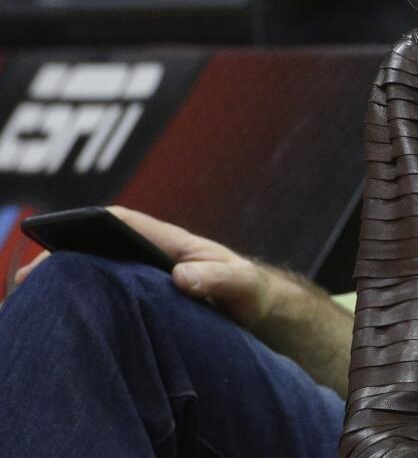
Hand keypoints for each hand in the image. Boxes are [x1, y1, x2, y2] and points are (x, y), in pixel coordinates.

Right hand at [15, 206, 277, 326]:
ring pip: (97, 275)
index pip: (125, 223)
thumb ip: (218, 278)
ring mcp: (142, 280)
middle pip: (100, 248)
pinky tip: (58, 323)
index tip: (63, 235)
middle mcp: (150, 258)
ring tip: (32, 303)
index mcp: (171, 243)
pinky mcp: (139, 303)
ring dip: (67, 283)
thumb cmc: (248, 292)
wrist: (257, 314)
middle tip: (30, 277)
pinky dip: (81, 305)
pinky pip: (104, 299)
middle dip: (64, 257)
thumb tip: (181, 277)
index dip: (92, 224)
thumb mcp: (242, 284)